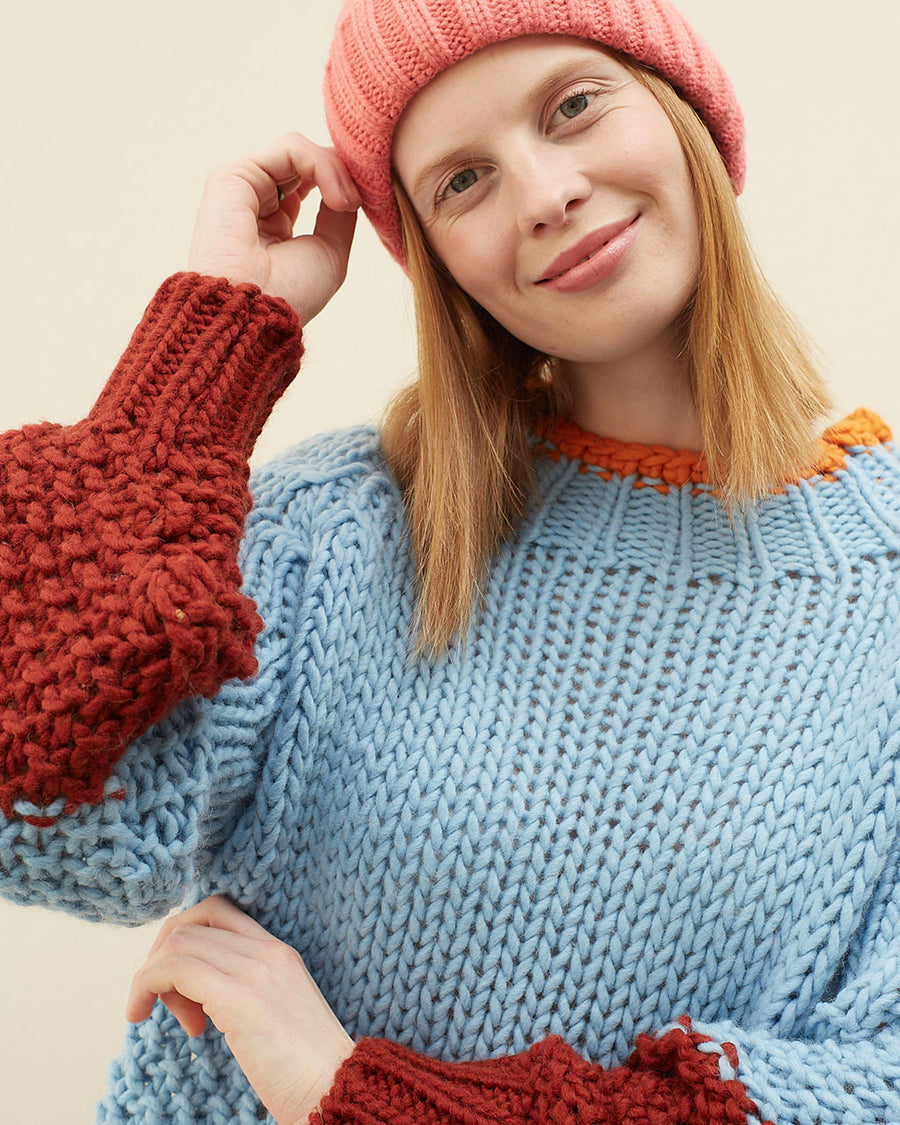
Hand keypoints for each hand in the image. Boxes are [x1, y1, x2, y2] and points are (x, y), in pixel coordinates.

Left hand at [126, 895, 354, 1124]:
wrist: (334, 1089)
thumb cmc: (304, 1069)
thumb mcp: (273, 1015)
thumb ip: (243, 992)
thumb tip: (198, 996)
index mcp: (278, 951)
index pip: (217, 911)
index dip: (184, 939)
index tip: (178, 986)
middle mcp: (267, 949)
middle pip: (191, 924)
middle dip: (162, 959)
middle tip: (167, 1006)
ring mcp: (255, 968)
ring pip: (178, 942)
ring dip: (151, 978)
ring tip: (172, 1022)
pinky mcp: (239, 995)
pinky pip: (174, 968)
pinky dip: (145, 985)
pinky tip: (140, 1014)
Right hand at [188, 132, 360, 323]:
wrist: (255, 312)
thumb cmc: (292, 294)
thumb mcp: (330, 252)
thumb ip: (339, 213)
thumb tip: (351, 181)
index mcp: (275, 224)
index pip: (312, 180)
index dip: (343, 183)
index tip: (366, 203)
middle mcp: (256, 202)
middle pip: (308, 162)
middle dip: (343, 174)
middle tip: (361, 200)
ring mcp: (244, 186)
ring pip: (301, 151)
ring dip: (336, 171)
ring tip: (348, 203)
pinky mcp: (234, 175)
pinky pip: (292, 149)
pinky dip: (322, 166)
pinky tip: (336, 197)